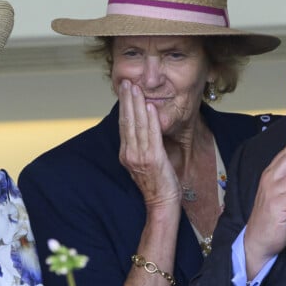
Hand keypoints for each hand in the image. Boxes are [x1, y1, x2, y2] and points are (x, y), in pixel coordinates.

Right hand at [118, 80, 180, 207]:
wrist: (161, 204)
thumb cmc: (157, 185)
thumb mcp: (144, 164)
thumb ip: (141, 147)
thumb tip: (143, 130)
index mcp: (127, 154)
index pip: (124, 125)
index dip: (124, 106)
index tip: (124, 91)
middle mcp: (130, 153)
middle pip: (127, 121)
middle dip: (127, 100)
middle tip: (126, 82)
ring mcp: (141, 156)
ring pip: (137, 125)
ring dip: (136, 104)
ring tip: (136, 88)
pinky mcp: (153, 158)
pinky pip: (151, 135)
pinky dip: (150, 119)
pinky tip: (149, 106)